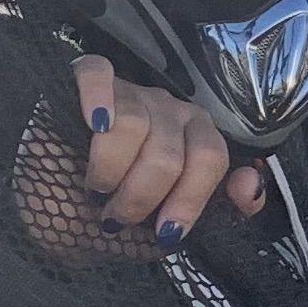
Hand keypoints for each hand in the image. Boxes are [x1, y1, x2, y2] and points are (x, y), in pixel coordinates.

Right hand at [70, 55, 263, 246]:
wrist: (57, 214)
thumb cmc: (116, 216)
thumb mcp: (168, 227)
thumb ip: (221, 211)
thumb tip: (249, 187)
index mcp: (196, 140)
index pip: (211, 158)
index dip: (188, 200)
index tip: (164, 232)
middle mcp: (170, 110)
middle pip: (168, 152)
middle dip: (139, 198)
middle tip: (115, 217)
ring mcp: (131, 91)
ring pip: (132, 125)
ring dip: (108, 171)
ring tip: (95, 189)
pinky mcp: (89, 80)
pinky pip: (98, 74)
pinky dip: (96, 98)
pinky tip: (93, 124)